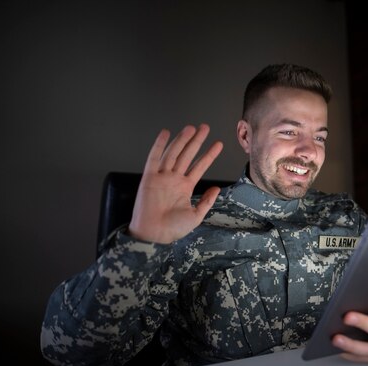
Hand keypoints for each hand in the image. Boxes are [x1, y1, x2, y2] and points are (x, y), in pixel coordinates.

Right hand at [128, 124, 223, 243]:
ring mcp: (162, 177)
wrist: (154, 235)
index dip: (209, 155)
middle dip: (196, 141)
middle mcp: (174, 179)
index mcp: (185, 187)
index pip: (199, 167)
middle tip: (205, 128)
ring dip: (182, 140)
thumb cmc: (173, 229)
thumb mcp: (196, 215)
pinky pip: (154, 158)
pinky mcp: (149, 177)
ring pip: (173, 153)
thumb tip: (216, 188)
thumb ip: (206, 201)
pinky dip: (159, 145)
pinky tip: (166, 133)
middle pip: (187, 155)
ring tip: (192, 128)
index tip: (219, 144)